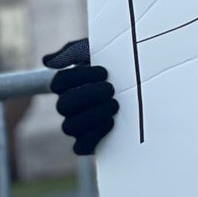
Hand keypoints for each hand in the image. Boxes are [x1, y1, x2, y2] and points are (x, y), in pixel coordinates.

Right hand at [42, 38, 118, 155]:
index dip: (79, 77)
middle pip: (63, 105)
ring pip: (70, 127)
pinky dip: (93, 136)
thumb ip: (75, 51)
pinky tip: (111, 122)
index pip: (59, 82)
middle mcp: (69, 106)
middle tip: (111, 89)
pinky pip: (80, 147)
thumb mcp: (101, 49)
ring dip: (93, 115)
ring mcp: (78, 124)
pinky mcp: (91, 142)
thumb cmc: (121, 63)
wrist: (149, 81)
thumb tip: (48, 61)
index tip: (104, 72)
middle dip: (88, 96)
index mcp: (69, 84)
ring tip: (115, 104)